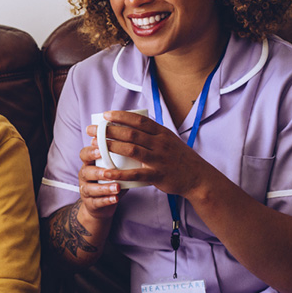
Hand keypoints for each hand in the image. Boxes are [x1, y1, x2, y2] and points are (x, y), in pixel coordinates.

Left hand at [85, 110, 212, 200]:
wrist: (198, 178)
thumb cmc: (180, 159)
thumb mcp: (169, 140)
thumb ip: (153, 133)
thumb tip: (132, 124)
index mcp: (162, 133)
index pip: (139, 120)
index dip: (121, 116)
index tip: (105, 114)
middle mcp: (160, 144)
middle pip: (131, 133)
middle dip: (109, 130)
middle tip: (92, 130)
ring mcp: (159, 159)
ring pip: (131, 150)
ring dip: (111, 146)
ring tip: (94, 146)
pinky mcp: (157, 175)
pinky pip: (135, 174)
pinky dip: (119, 173)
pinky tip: (106, 172)